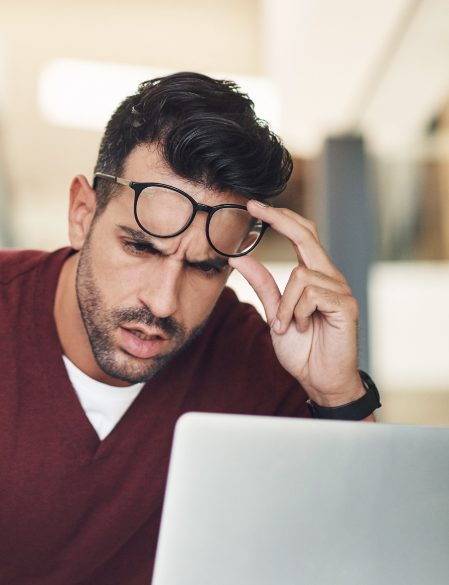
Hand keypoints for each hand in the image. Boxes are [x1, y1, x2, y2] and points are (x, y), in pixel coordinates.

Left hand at [229, 203, 366, 408]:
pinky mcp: (346, 306)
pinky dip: (297, 313)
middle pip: (307, 235)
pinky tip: (303, 328)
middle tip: (254, 207)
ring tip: (289, 326)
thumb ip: (262, 283)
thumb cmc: (302, 347)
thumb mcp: (274, 312)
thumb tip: (238, 256)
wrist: (320, 380)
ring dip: (285, 306)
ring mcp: (340, 290)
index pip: (301, 235)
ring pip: (300, 276)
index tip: (254, 204)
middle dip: (279, 220)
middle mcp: (329, 276)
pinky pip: (310, 295)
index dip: (280, 217)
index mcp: (313, 275)